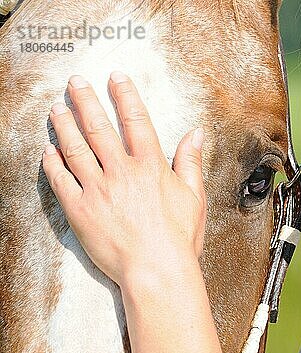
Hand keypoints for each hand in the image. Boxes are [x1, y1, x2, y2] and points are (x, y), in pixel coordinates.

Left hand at [42, 71, 206, 286]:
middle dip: (85, 100)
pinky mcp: (80, 210)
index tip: (116, 78)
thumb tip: (196, 133)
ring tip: (57, 108)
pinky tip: (47, 150)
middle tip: (75, 83)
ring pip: (75, 148)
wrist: (157, 270)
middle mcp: (121, 172)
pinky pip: (60, 180)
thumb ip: (190, 161)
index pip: (136, 120)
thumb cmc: (179, 238)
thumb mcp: (195, 196)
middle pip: (99, 127)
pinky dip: (51, 162)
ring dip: (64, 124)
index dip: (124, 95)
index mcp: (150, 166)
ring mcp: (97, 190)